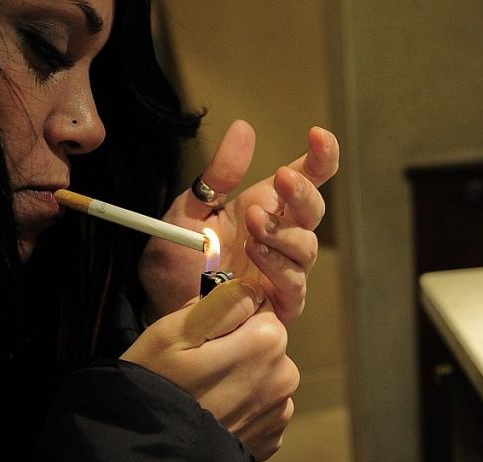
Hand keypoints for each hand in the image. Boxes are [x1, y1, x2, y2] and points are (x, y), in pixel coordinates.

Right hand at [121, 278, 296, 460]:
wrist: (145, 459)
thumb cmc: (154, 385)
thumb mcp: (174, 330)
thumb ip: (221, 303)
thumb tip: (253, 291)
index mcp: (268, 342)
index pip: (259, 309)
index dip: (229, 319)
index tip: (201, 339)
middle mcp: (285, 376)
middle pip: (264, 344)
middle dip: (238, 348)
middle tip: (197, 369)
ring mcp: (279, 411)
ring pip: (263, 377)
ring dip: (240, 380)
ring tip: (203, 397)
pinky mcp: (271, 439)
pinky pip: (260, 410)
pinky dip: (241, 411)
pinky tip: (213, 418)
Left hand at [139, 119, 338, 323]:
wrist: (162, 311)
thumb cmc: (178, 263)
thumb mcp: (188, 211)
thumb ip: (217, 175)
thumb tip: (244, 129)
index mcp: (266, 208)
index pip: (306, 179)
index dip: (320, 157)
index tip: (318, 135)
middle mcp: (282, 238)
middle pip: (314, 210)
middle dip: (303, 192)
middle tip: (282, 178)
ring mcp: (285, 271)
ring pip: (307, 246)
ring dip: (282, 231)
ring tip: (253, 221)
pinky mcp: (282, 303)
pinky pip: (294, 283)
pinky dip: (277, 264)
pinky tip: (255, 251)